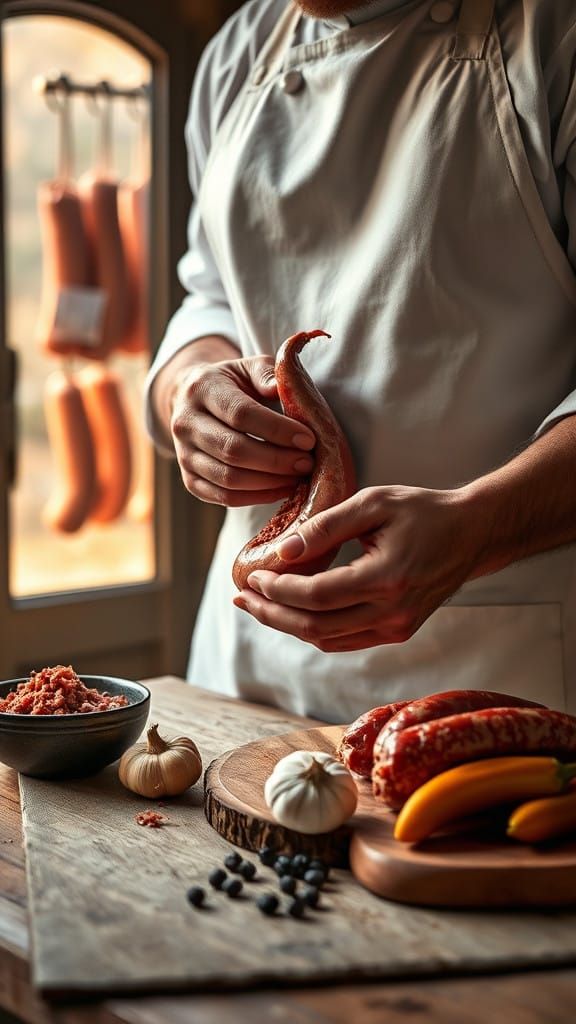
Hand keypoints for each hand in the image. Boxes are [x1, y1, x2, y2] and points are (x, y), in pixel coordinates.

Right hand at [170, 355, 315, 505]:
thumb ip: (267, 373)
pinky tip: (282, 489)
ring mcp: (184, 455)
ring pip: (229, 479)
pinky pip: (225, 498)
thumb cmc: (232, 384)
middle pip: (233, 450)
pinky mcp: (190, 481)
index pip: (240, 414)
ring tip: (299, 477)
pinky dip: (257, 497)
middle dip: (277, 460)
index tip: (308, 439)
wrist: (193, 402)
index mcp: (202, 389)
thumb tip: (280, 389)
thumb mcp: (249, 367)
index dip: (277, 430)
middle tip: (308, 462)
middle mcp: (185, 423)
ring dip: (270, 482)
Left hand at [233, 485, 483, 650]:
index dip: (279, 591)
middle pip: (315, 627)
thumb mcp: (374, 502)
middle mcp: (393, 612)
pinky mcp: (397, 631)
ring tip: (257, 605)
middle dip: (272, 613)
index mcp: (388, 578)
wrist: (472, 533)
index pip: (317, 596)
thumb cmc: (423, 511)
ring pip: (327, 640)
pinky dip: (312, 629)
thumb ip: (326, 526)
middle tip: (241, 597)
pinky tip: (290, 611)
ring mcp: (397, 627)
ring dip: (287, 625)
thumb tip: (282, 551)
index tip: (252, 577)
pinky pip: (344, 640)